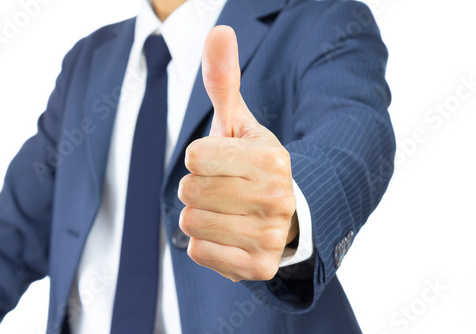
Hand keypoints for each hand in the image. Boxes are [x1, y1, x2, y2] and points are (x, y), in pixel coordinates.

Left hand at [178, 26, 298, 281]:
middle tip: (224, 189)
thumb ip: (225, 80)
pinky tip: (230, 235)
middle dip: (198, 188)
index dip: (200, 158)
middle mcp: (277, 197)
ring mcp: (270, 236)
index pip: (193, 156)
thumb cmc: (253, 167)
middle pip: (188, 190)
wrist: (286, 217)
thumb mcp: (240, 124)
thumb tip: (220, 30)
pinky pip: (199, 251)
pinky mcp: (258, 267)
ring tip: (228, 211)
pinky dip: (206, 242)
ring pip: (190, 222)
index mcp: (271, 157)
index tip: (222, 163)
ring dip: (201, 215)